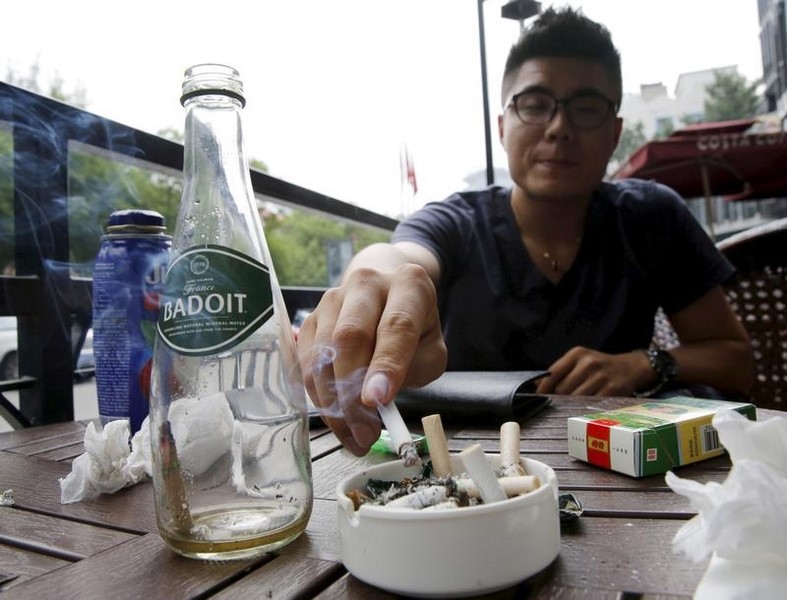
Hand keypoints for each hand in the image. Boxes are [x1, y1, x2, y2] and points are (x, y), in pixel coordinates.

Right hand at [297, 264, 446, 455]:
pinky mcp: (310, 318)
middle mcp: (367, 283)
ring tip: (353, 435)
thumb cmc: (413, 326)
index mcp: (409, 285)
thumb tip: (377, 397)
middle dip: (353, 392)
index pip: (396, 326)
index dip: (385, 365)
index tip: (377, 402)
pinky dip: (319, 395)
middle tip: (364, 433)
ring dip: (334, 401)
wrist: (384, 291)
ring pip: (322, 352)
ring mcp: (333, 298)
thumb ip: (415, 368)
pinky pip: (306, 362)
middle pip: (350, 336)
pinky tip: (337, 417)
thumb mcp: (432, 347)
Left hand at [536, 346, 651, 396]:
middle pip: (563, 389)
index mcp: (578, 354)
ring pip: (575, 399)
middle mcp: (589, 363)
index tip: (538, 396)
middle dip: (558, 398)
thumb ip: (561, 371)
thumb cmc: (600, 366)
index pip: (553, 373)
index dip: (543, 387)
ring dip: (570, 405)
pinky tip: (585, 407)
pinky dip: (585, 408)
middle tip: (558, 403)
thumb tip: (537, 385)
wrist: (631, 367)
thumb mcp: (580, 361)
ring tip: (571, 405)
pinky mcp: (612, 390)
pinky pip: (590, 404)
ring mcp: (601, 377)